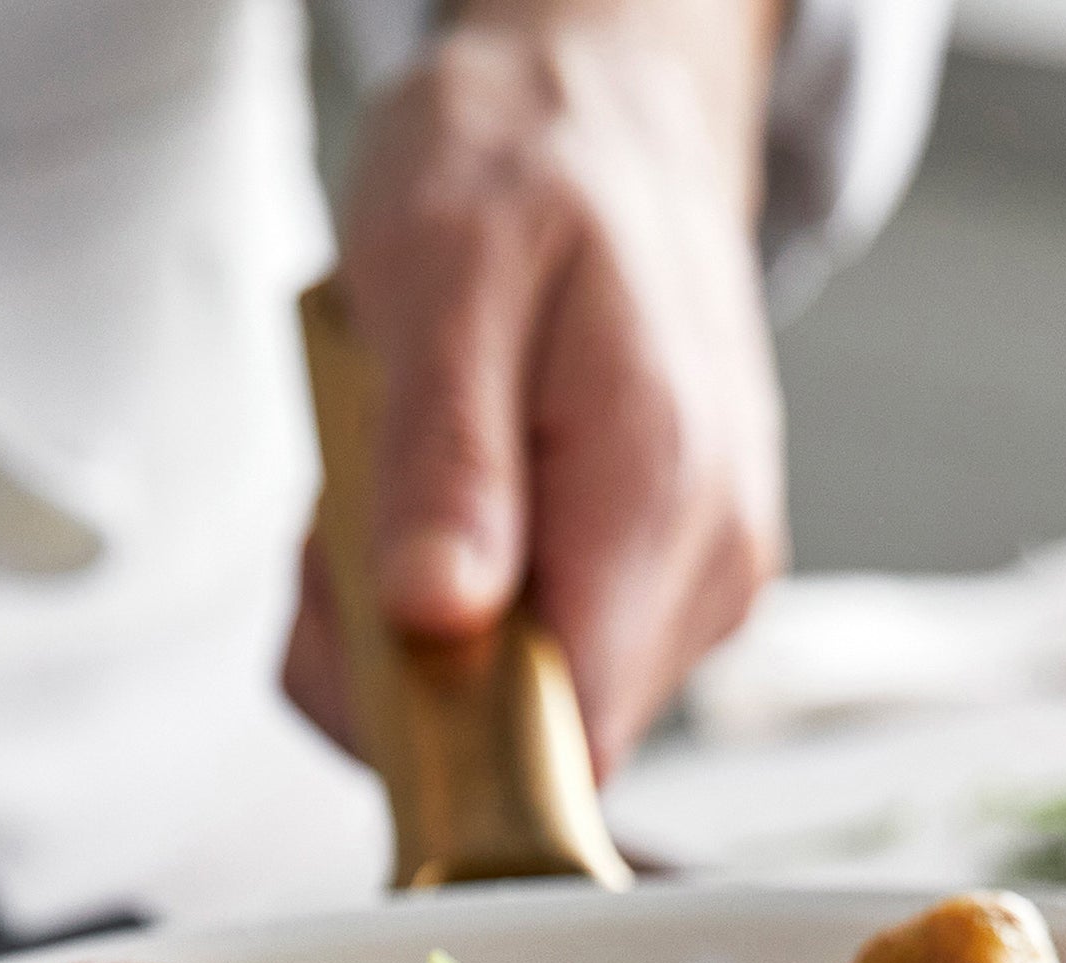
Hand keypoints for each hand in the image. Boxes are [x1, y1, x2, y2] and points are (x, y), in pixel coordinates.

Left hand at [287, 0, 785, 776]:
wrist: (618, 119)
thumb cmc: (532, 168)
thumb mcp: (442, 276)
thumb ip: (444, 462)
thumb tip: (436, 619)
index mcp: (659, 494)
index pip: (564, 741)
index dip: (439, 730)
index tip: (357, 623)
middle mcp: (708, 567)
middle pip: (538, 740)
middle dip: (408, 665)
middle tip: (356, 516)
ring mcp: (701, 586)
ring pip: (535, 711)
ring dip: (428, 636)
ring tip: (406, 484)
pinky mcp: (676, 589)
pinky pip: (552, 663)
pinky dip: (472, 611)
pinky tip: (455, 511)